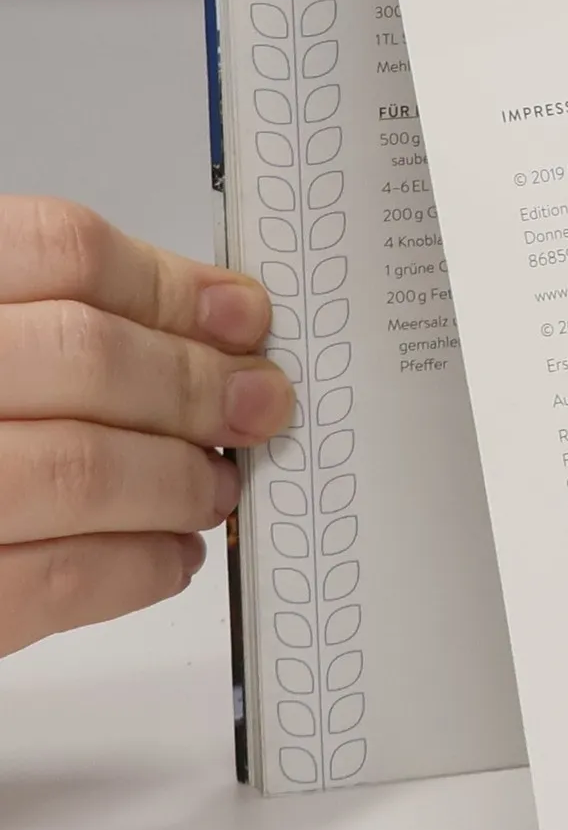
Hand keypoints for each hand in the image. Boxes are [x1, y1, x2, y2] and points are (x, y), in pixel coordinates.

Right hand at [0, 196, 293, 657]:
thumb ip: (50, 308)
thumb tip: (211, 312)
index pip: (60, 249)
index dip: (172, 285)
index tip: (241, 317)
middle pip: (85, 356)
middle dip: (195, 385)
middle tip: (256, 405)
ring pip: (79, 468)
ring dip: (177, 480)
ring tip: (211, 486)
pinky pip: (48, 580)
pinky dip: (135, 566)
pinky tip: (167, 554)